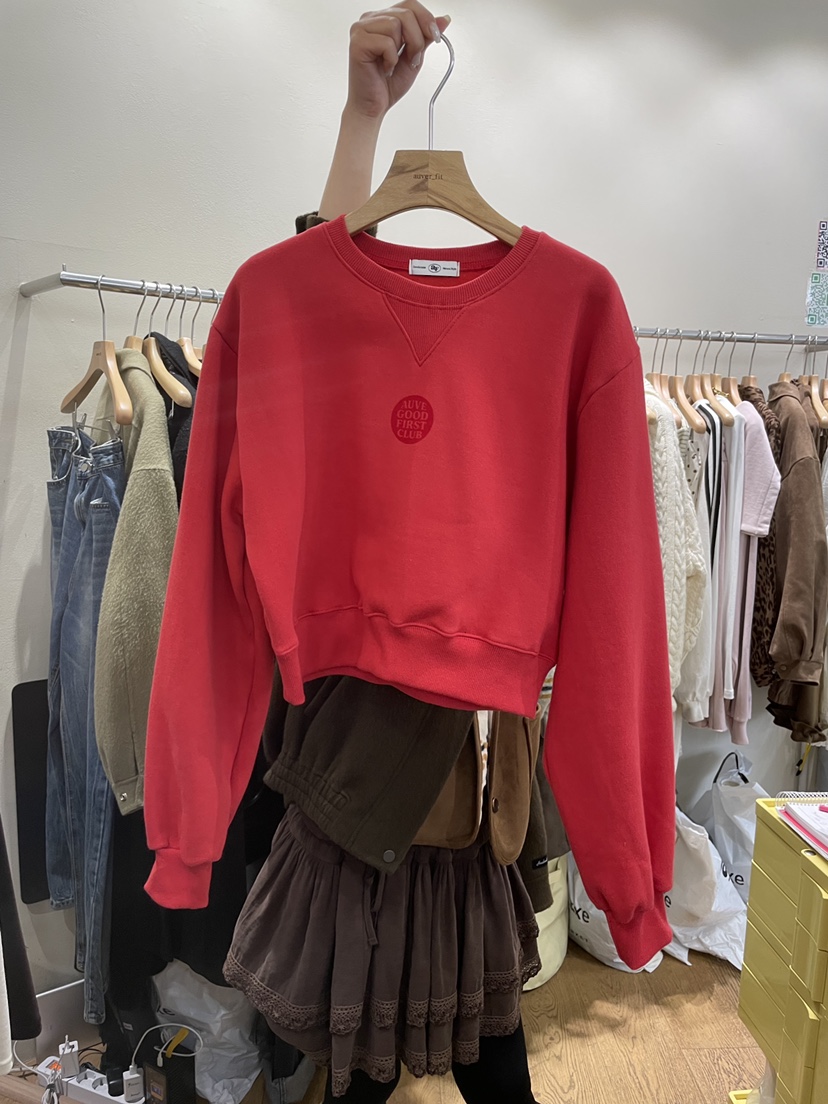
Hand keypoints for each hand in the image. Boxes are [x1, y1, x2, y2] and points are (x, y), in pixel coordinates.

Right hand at [345, 3, 451, 120]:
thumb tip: (443, 19)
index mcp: (382, 19)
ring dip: (403, 49)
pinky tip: (385, 68)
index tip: (435, 36)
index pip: (409, 5)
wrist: (373, 107)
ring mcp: (361, 29)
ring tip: (395, 64)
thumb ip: (426, 36)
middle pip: (406, 13)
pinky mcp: (357, 43)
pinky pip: (386, 42)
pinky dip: (391, 59)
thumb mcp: (415, 55)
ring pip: (396, 24)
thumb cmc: (388, 84)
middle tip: (412, 59)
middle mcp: (370, 20)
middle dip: (417, 39)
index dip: (426, 18)